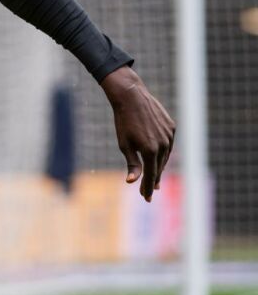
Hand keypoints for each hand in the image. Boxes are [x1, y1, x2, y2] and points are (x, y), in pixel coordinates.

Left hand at [101, 66, 175, 201]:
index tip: (146, 198)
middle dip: (153, 180)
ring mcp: (169, 135)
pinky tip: (159, 157)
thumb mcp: (124, 144)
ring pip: (165, 156)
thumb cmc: (124, 121)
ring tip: (154, 177)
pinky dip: (163, 152)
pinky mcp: (172, 127)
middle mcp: (164, 145)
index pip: (151, 175)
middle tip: (147, 191)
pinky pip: (168, 144)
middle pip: (159, 167)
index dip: (148, 188)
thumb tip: (132, 181)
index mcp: (150, 150)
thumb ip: (132, 164)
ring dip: (159, 167)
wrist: (131, 96)